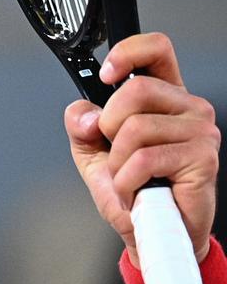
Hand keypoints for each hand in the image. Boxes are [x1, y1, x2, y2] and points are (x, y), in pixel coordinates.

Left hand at [64, 33, 219, 264]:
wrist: (151, 233)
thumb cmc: (132, 190)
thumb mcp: (93, 153)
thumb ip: (82, 125)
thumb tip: (83, 114)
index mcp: (164, 98)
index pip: (157, 50)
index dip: (129, 52)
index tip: (107, 73)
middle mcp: (187, 108)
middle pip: (134, 91)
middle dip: (108, 127)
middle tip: (116, 155)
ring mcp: (200, 131)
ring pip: (134, 129)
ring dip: (117, 163)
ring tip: (129, 179)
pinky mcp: (202, 158)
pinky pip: (143, 159)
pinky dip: (127, 181)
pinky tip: (138, 192)